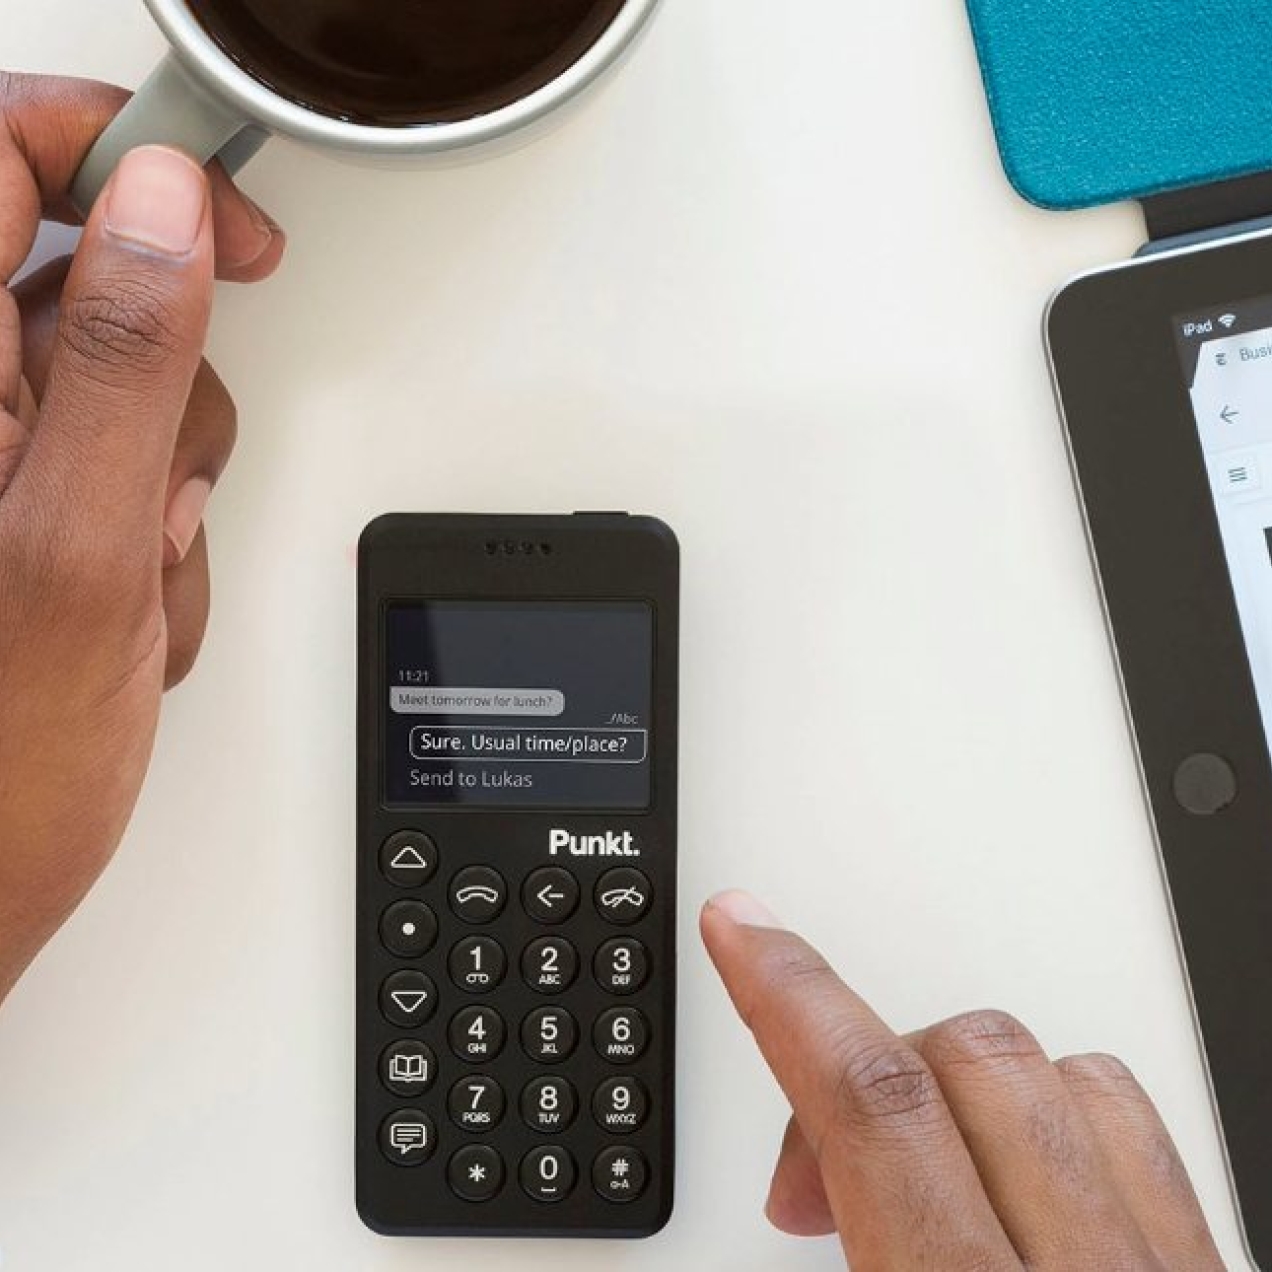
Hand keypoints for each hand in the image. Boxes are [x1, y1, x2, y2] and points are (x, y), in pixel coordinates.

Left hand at [0, 73, 284, 998]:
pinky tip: (127, 600)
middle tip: (163, 453)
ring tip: (136, 563)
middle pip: (82, 282)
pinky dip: (158, 528)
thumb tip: (159, 212)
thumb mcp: (73, 546)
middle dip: (164, 370)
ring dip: (168, 473)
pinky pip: (130, 473)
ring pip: (126, 389)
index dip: (108, 148)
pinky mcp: (26, 518)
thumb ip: (118, 360)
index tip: (203, 194)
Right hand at [701, 891, 1222, 1268]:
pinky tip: (1019, 1190)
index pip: (878, 1109)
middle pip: (975, 1062)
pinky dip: (1064, 1126)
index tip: (743, 929)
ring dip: (967, 1093)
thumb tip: (789, 1167)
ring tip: (914, 1179)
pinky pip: (1150, 1144)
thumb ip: (835, 1243)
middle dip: (863, 1065)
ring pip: (1077, 1080)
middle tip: (808, 1175)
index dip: (792, 997)